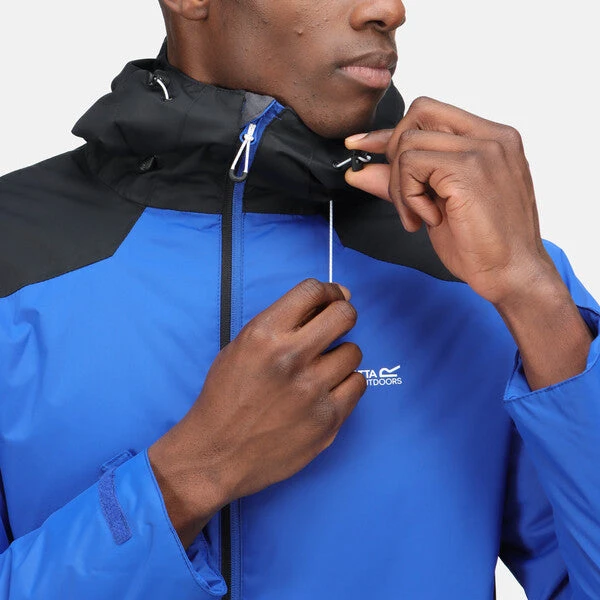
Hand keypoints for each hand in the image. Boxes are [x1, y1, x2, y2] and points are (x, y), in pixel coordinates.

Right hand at [149, 279, 364, 546]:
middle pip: (344, 315)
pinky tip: (326, 391)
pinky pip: (358, 384)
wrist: (216, 454)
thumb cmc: (225, 399)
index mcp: (264, 335)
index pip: (313, 290)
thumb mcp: (239, 348)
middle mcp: (290, 358)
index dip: (328, 290)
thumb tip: (332, 299)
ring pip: (354, 352)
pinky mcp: (327, 420)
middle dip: (343, 316)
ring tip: (321, 369)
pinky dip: (345, 385)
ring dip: (340, 356)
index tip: (332, 298)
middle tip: (335, 327)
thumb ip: (282, 322)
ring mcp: (312, 391)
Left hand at [345, 96, 556, 305]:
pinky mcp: (469, 167)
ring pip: (409, 143)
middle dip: (394, 155)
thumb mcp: (434, 204)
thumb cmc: (481, 244)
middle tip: (404, 195)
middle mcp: (492, 136)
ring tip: (418, 216)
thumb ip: (403, 180)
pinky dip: (408, 196)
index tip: (361, 145)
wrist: (512, 273)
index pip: (430, 113)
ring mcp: (483, 148)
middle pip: (418, 115)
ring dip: (400, 185)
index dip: (391, 130)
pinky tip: (428, 219)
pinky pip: (411, 165)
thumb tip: (358, 171)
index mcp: (490, 139)